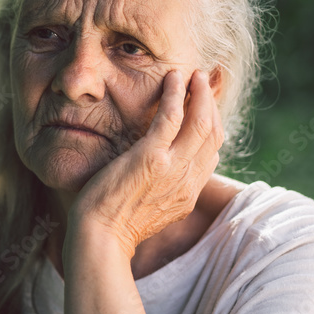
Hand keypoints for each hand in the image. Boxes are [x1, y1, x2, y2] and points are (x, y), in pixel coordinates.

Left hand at [69, 69, 224, 256]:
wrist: (100, 239)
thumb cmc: (113, 225)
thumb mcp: (150, 209)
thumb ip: (163, 190)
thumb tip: (161, 176)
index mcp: (188, 194)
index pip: (211, 153)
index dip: (212, 125)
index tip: (205, 107)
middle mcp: (188, 182)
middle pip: (213, 134)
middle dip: (211, 103)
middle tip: (202, 81)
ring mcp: (173, 170)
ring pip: (201, 122)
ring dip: (199, 93)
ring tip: (192, 74)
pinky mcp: (152, 157)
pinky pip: (173, 116)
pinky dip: (176, 93)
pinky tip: (172, 78)